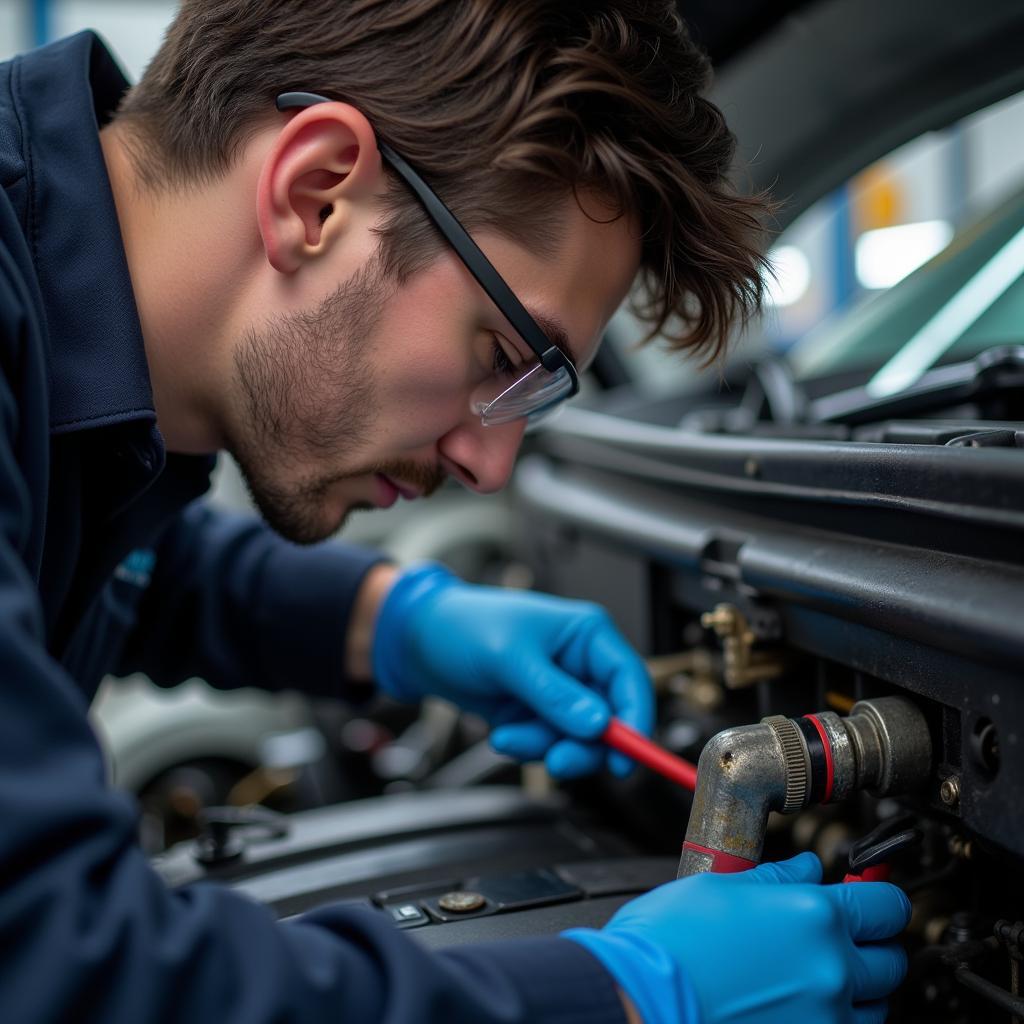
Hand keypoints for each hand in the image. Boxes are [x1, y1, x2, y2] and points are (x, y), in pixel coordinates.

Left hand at [372, 563, 653, 777]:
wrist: (420, 643)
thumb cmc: (464, 627)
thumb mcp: (511, 658)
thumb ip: (555, 694)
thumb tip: (598, 725)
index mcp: (587, 635)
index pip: (630, 680)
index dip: (636, 721)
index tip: (625, 758)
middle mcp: (580, 665)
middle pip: (610, 720)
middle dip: (582, 746)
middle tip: (557, 761)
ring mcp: (560, 693)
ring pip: (577, 740)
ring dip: (544, 746)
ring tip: (507, 735)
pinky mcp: (538, 715)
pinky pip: (549, 745)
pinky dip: (529, 747)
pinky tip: (502, 734)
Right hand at [564, 853, 910, 1023]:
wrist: (641, 999)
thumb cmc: (669, 944)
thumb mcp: (719, 886)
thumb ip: (776, 879)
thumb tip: (806, 869)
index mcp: (813, 918)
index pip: (887, 906)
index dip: (879, 899)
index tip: (870, 900)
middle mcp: (830, 972)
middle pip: (891, 962)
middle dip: (872, 947)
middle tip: (841, 939)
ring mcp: (824, 1021)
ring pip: (874, 1010)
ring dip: (857, 994)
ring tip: (815, 980)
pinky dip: (831, 1022)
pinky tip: (799, 1008)